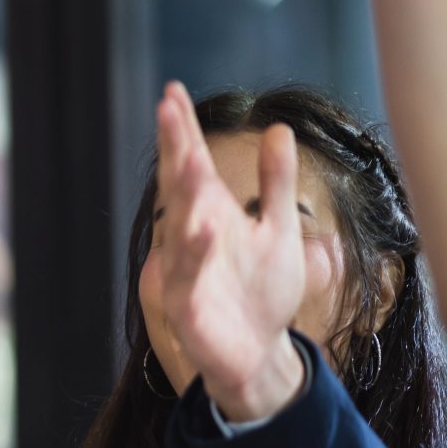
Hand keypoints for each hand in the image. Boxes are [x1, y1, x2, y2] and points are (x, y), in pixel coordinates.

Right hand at [147, 80, 306, 421]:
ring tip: (186, 156)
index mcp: (213, 216)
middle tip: (167, 110)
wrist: (258, 354)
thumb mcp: (279, 230)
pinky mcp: (188, 306)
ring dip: (181, 193)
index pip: (193, 166)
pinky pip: (187, 277)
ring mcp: (187, 271)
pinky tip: (203, 227)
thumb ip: (275, 182)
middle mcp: (194, 237)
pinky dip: (193, 253)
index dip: (181, 132)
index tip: (172, 93)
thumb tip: (278, 130)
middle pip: (180, 186)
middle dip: (174, 149)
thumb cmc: (263, 293)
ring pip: (180, 226)